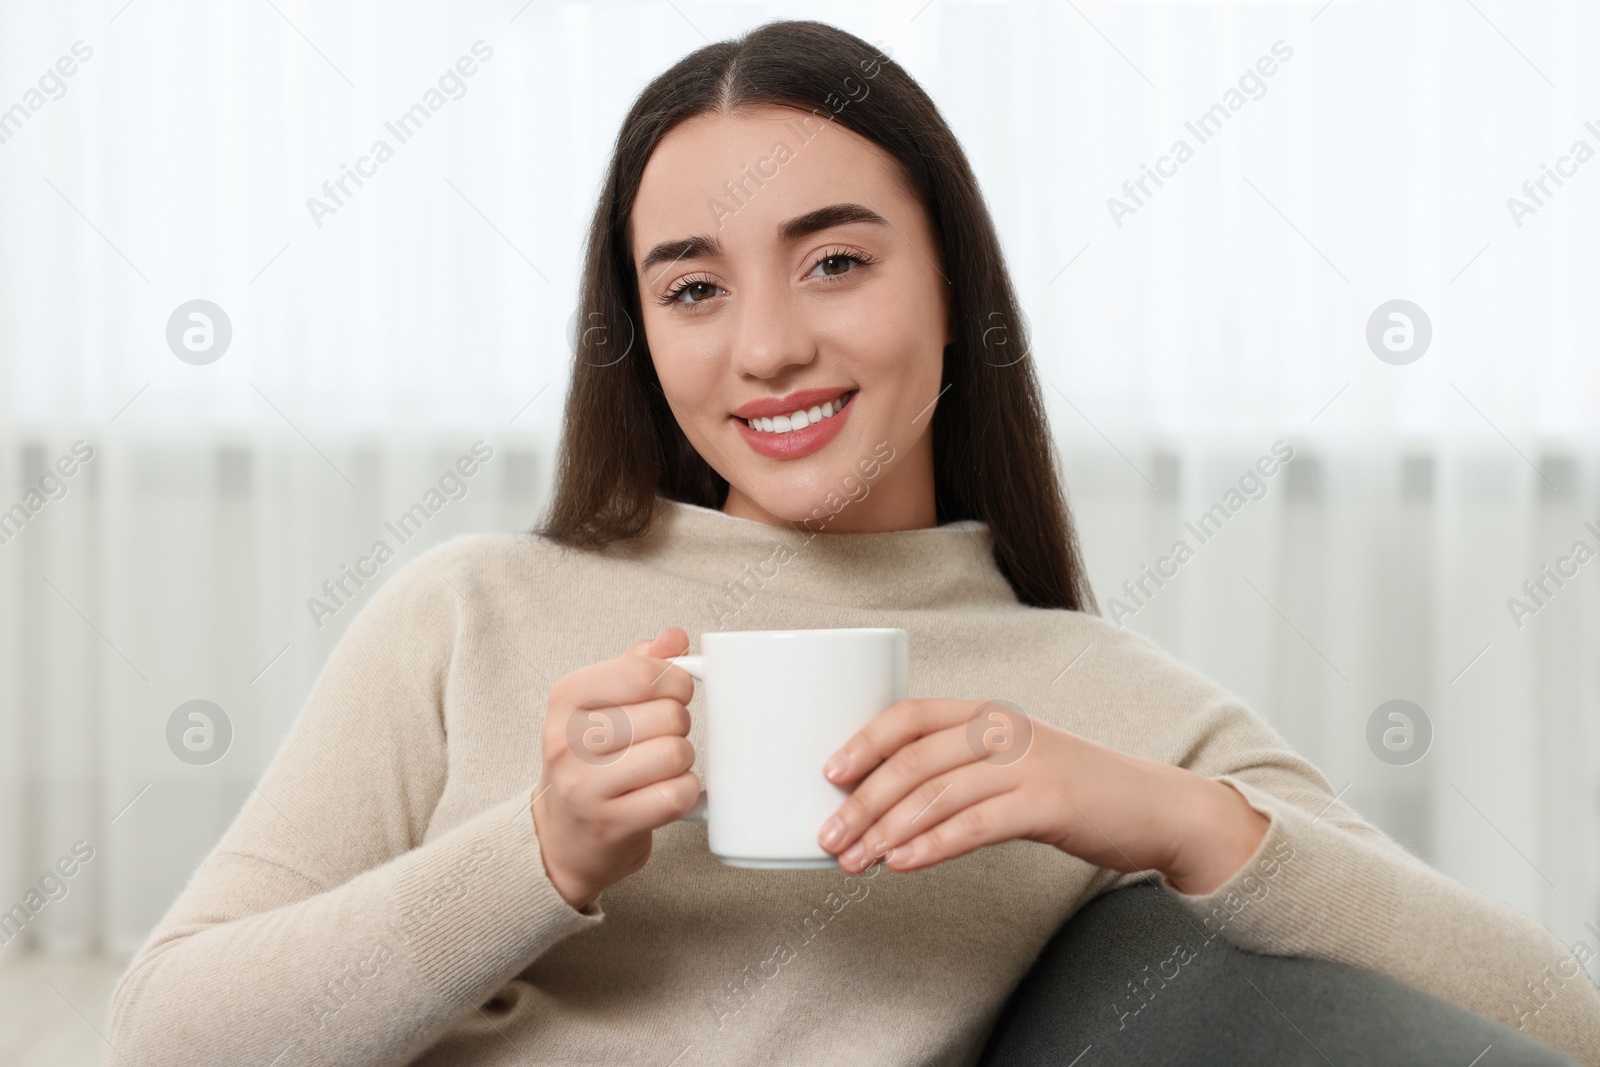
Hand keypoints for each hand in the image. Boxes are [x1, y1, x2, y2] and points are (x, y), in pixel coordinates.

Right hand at [531, 627, 699, 910]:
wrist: (562, 837)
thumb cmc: (589, 761)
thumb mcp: (600, 704)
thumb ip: (638, 665)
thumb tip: (675, 637)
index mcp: (567, 699)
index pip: (643, 672)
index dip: (676, 680)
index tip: (675, 693)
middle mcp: (567, 741)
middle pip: (668, 714)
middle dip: (680, 724)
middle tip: (664, 737)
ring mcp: (585, 786)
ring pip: (675, 753)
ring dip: (683, 760)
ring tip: (664, 766)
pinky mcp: (610, 824)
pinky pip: (677, 795)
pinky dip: (685, 792)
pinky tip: (667, 792)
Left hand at [815, 698, 1268, 894]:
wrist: (1155, 806)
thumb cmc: (1071, 790)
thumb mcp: (1012, 763)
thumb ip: (959, 769)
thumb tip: (882, 801)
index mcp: (988, 714)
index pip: (911, 714)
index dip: (864, 741)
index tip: (828, 774)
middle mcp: (1004, 730)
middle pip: (914, 760)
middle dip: (863, 801)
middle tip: (829, 837)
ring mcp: (1028, 764)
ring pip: (938, 793)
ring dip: (887, 830)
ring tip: (854, 861)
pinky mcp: (1050, 804)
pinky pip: (977, 825)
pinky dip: (933, 845)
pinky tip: (903, 864)